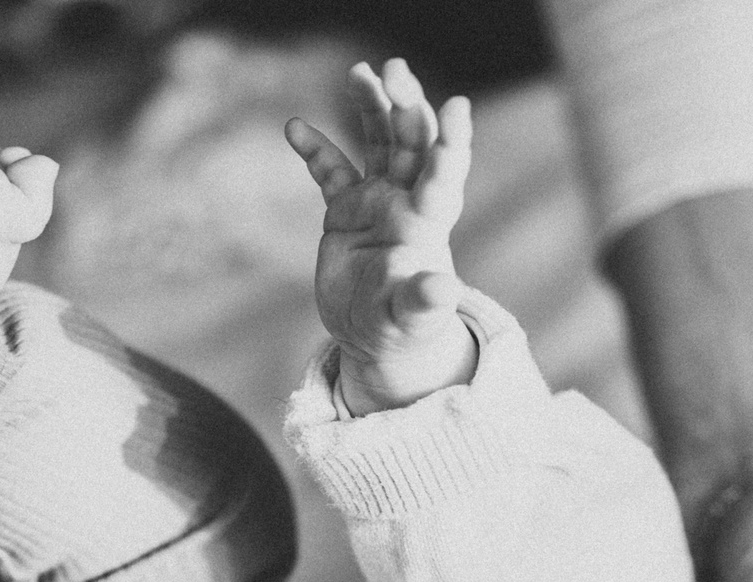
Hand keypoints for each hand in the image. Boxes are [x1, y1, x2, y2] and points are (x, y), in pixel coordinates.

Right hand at [284, 59, 475, 414]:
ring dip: (371, 106)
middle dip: (406, 104)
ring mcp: (376, 202)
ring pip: (378, 141)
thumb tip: (443, 289)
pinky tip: (294, 127)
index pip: (445, 173)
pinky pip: (331, 170)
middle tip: (393, 71)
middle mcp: (406, 202)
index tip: (458, 106)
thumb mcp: (412, 320)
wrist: (375, 339)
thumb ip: (424, 301)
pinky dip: (315, 148)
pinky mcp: (345, 211)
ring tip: (359, 73)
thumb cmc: (402, 331)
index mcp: (427, 223)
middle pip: (412, 141)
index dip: (452, 141)